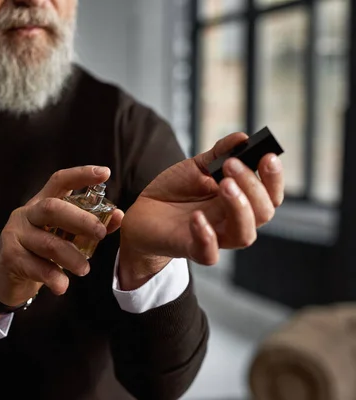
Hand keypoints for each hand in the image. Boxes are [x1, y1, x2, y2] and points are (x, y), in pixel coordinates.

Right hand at [0, 166, 124, 310]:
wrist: (8, 279)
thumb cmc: (40, 253)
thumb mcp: (63, 236)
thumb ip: (88, 226)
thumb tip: (118, 216)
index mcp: (41, 204)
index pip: (59, 181)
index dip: (81, 175)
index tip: (105, 174)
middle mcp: (26, 214)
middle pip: (52, 208)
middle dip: (80, 220)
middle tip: (101, 233)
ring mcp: (15, 234)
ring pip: (48, 243)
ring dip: (71, 257)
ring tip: (85, 269)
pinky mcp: (9, 256)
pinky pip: (36, 267)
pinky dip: (54, 277)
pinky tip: (63, 286)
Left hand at [119, 132, 283, 288]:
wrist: (142, 210)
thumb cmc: (175, 190)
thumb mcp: (197, 166)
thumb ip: (219, 154)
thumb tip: (243, 137)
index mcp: (239, 200)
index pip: (270, 195)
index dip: (274, 178)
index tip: (268, 156)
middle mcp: (232, 221)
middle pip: (262, 213)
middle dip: (253, 187)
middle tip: (232, 164)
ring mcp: (214, 237)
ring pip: (244, 235)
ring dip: (239, 208)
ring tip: (224, 183)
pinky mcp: (191, 249)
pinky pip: (209, 253)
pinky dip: (206, 236)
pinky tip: (196, 216)